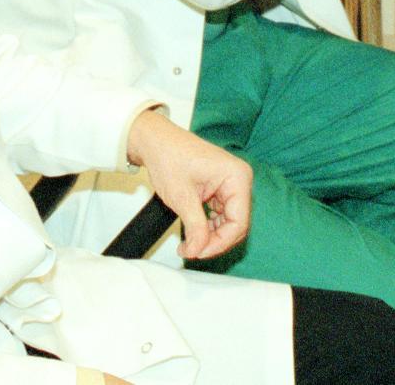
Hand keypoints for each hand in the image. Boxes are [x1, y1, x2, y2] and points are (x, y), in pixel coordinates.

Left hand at [125, 109, 250, 260]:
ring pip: (228, 222)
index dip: (220, 242)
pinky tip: (193, 233)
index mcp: (237, 176)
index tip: (199, 252)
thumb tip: (198, 250)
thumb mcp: (182, 197)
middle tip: (192, 251)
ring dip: (210, 236)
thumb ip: (195, 227)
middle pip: (236, 224)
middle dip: (215, 241)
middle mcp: (238, 179)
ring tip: (188, 245)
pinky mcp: (220, 188)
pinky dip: (208, 227)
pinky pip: (220, 215)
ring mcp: (230, 184)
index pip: (239, 222)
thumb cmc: (169, 156)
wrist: (155, 142)